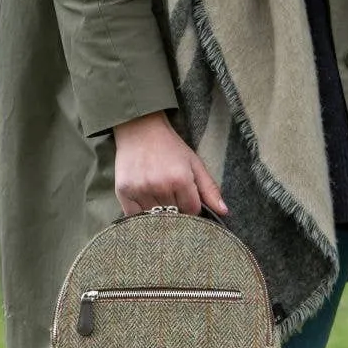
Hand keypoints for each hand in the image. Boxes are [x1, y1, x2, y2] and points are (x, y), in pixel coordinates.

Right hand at [112, 112, 227, 217]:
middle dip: (176, 209)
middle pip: (174, 215)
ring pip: (155, 217)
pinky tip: (145, 200)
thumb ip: (210, 189)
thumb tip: (224, 212)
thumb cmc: (170, 147)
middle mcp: (159, 186)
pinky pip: (136, 217)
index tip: (187, 197)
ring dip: (159, 212)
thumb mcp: (194, 163)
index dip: (191, 207)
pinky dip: (141, 214)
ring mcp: (140, 189)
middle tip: (171, 194)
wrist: (139, 129)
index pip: (192, 211)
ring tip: (158, 195)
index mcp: (180, 179)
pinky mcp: (123, 191)